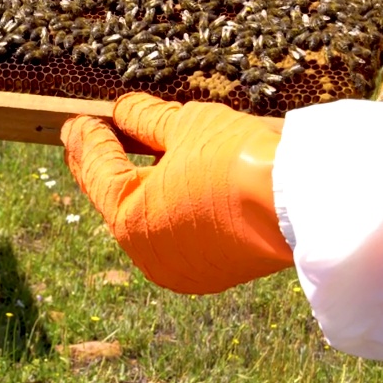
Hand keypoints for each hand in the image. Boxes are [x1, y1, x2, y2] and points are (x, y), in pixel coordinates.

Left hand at [61, 93, 292, 293]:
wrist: (307, 203)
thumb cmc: (240, 159)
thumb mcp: (185, 126)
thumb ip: (146, 120)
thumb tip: (124, 111)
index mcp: (130, 220)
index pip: (97, 170)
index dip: (86, 139)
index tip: (76, 121)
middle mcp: (149, 254)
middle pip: (117, 198)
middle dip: (105, 164)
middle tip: (91, 135)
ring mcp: (182, 268)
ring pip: (148, 217)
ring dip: (139, 185)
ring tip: (129, 151)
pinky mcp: (214, 271)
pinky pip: (177, 231)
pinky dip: (169, 205)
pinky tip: (170, 180)